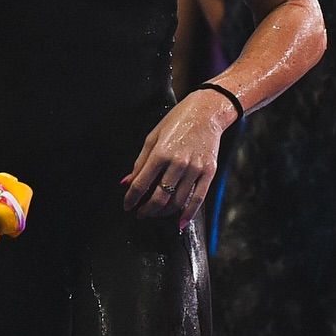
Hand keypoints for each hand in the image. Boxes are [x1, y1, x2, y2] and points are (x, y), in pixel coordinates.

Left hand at [123, 91, 233, 229]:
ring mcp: (195, 168)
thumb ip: (140, 162)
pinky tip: (179, 222)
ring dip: (163, 212)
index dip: (132, 198)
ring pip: (177, 201)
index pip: (141, 184)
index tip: (127, 206)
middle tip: (141, 214)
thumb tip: (127, 183)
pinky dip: (188, 213)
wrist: (207, 112)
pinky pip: (198, 198)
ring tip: (156, 213)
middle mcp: (178, 162)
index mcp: (161, 152)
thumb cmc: (177, 122)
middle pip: (159, 197)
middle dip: (147, 210)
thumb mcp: (153, 137)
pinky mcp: (209, 172)